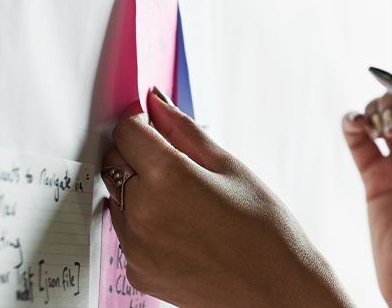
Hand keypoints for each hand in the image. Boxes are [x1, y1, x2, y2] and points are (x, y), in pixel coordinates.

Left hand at [103, 88, 354, 307]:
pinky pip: (128, 235)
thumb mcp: (231, 169)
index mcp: (168, 178)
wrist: (275, 292)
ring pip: (119, 199)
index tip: (158, 128)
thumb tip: (155, 101)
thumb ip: (186, 132)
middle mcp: (142, 212)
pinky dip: (146, 226)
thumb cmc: (265, 230)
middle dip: (139, 155)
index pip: (126, 131)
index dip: (143, 123)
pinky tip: (184, 232)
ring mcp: (135, 247)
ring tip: (187, 205)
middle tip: (179, 166)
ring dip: (140, 192)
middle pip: (115, 163)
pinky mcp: (136, 272)